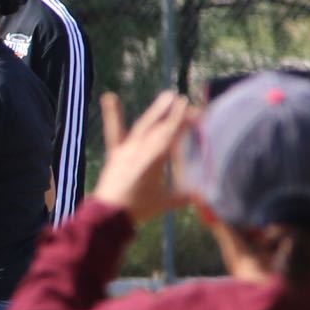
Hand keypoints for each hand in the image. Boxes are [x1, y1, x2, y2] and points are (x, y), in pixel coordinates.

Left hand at [89, 91, 194, 222]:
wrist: (109, 213)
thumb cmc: (139, 208)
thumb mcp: (164, 202)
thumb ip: (183, 196)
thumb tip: (201, 194)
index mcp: (155, 159)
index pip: (172, 135)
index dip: (183, 122)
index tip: (195, 112)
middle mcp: (141, 149)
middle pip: (160, 127)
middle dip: (173, 114)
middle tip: (183, 101)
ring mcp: (126, 149)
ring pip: (143, 126)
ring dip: (156, 111)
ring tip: (167, 96)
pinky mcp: (114, 153)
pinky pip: (114, 131)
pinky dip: (112, 114)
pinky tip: (109, 96)